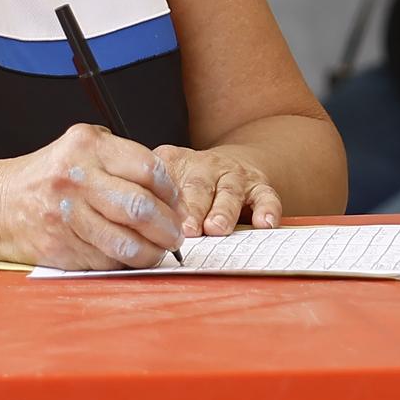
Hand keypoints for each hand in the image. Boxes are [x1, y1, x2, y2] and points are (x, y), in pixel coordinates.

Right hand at [0, 124, 188, 268]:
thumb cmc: (50, 177)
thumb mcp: (83, 149)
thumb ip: (124, 162)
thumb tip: (173, 196)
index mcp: (87, 146)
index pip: (149, 168)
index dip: (172, 192)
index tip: (177, 205)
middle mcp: (76, 178)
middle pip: (140, 208)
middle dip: (168, 228)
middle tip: (175, 235)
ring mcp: (66, 215)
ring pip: (126, 243)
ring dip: (152, 252)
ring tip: (159, 250)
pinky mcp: (60, 246)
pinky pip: (106, 261)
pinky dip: (124, 263)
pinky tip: (128, 256)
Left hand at [151, 143, 282, 237]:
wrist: (230, 163)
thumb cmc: (188, 184)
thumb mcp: (165, 180)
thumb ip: (151, 202)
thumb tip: (132, 237)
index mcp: (175, 163)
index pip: (166, 178)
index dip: (164, 200)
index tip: (160, 219)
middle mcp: (206, 166)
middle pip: (199, 186)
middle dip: (193, 209)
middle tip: (188, 230)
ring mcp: (234, 175)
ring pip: (230, 191)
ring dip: (223, 211)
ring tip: (217, 228)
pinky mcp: (259, 185)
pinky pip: (266, 196)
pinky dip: (267, 209)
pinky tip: (264, 223)